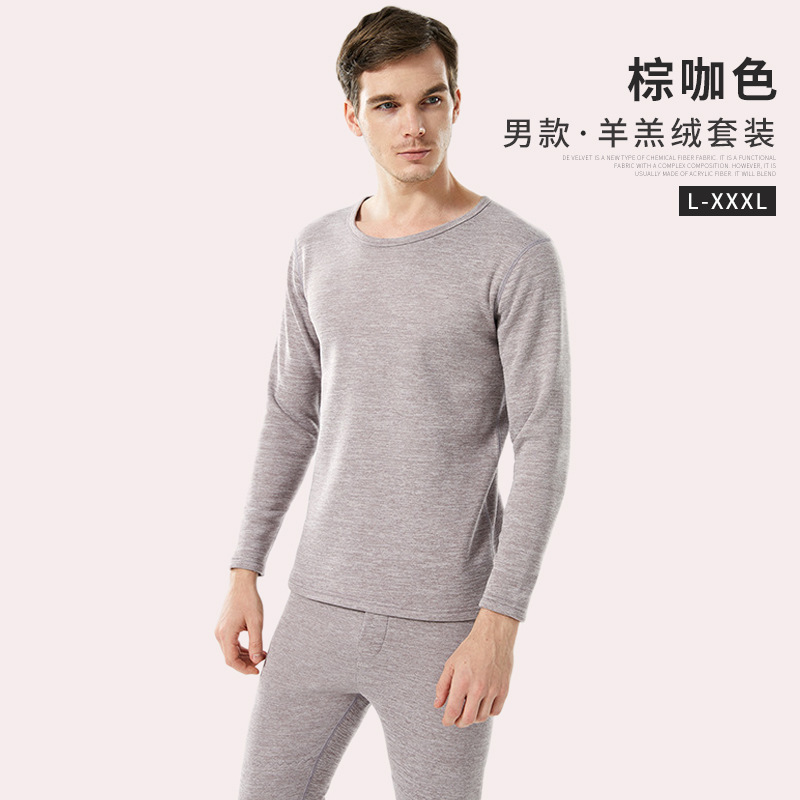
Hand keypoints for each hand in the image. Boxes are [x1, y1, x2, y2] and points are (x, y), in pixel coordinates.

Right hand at [214, 569, 267, 674]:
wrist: (241, 583)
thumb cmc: (249, 600)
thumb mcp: (256, 622)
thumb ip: (256, 642)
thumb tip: (256, 661)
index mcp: (225, 634)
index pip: (231, 660)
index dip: (244, 669)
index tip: (258, 671)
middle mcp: (219, 634)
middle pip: (230, 657)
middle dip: (246, 663)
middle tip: (262, 662)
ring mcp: (220, 630)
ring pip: (231, 651)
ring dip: (245, 656)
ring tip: (261, 654)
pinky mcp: (224, 627)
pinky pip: (231, 644)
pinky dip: (242, 649)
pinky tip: (254, 648)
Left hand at [434, 608, 517, 726]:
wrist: (493, 637)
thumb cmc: (470, 649)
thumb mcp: (451, 664)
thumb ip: (442, 686)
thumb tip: (438, 705)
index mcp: (462, 681)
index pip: (453, 711)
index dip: (447, 720)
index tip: (446, 721)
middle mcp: (478, 688)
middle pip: (468, 719)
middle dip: (459, 723)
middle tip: (456, 719)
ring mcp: (493, 690)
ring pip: (482, 717)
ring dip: (474, 718)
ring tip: (469, 709)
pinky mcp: (504, 689)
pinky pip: (496, 711)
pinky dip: (488, 712)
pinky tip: (482, 704)